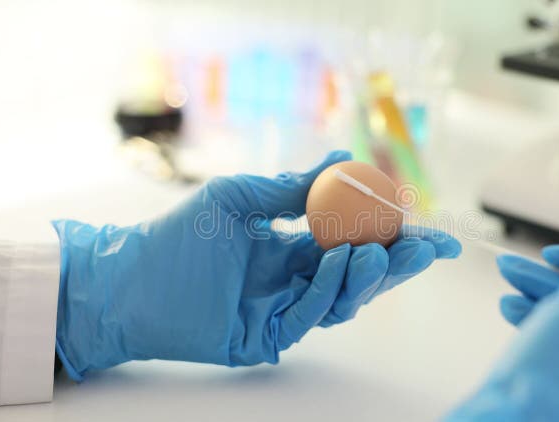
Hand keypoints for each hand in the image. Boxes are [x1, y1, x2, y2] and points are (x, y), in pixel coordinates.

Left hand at [53, 151, 460, 380]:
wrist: (129, 276)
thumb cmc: (177, 234)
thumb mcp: (239, 198)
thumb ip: (291, 188)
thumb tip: (341, 161)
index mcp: (291, 248)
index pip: (352, 241)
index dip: (390, 234)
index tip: (424, 223)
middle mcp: (294, 281)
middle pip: (359, 274)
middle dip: (398, 262)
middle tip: (429, 247)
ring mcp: (283, 311)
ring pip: (343, 299)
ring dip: (367, 275)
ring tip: (379, 250)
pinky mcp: (267, 337)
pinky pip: (309, 315)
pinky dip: (329, 289)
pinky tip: (340, 262)